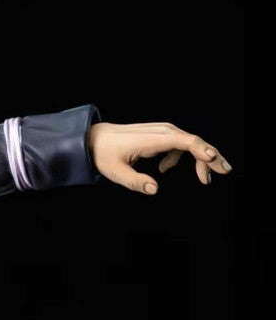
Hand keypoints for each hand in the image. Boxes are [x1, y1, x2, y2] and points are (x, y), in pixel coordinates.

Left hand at [87, 121, 232, 194]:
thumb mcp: (116, 171)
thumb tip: (154, 189)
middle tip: (225, 171)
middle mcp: (162, 131)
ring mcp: (163, 131)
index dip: (201, 150)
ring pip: (190, 143)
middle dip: (211, 156)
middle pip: (194, 142)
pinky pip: (179, 144)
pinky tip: (164, 169)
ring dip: (200, 159)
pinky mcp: (161, 134)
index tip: (213, 160)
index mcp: (153, 139)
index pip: (185, 141)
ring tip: (204, 179)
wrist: (95, 138)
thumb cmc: (104, 154)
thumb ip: (135, 181)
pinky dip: (181, 157)